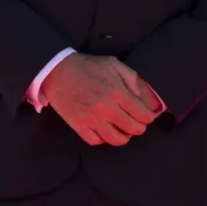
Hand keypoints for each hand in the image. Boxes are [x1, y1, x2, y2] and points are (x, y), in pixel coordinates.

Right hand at [42, 54, 158, 146]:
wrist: (57, 71)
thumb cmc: (88, 66)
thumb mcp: (115, 64)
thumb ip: (133, 80)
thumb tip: (147, 100)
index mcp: (117, 92)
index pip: (143, 114)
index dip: (149, 117)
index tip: (148, 115)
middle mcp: (106, 108)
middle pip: (133, 129)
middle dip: (140, 127)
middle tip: (138, 122)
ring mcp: (92, 119)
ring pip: (116, 140)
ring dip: (124, 136)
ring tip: (123, 129)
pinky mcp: (79, 126)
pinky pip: (97, 141)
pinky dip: (104, 138)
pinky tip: (105, 129)